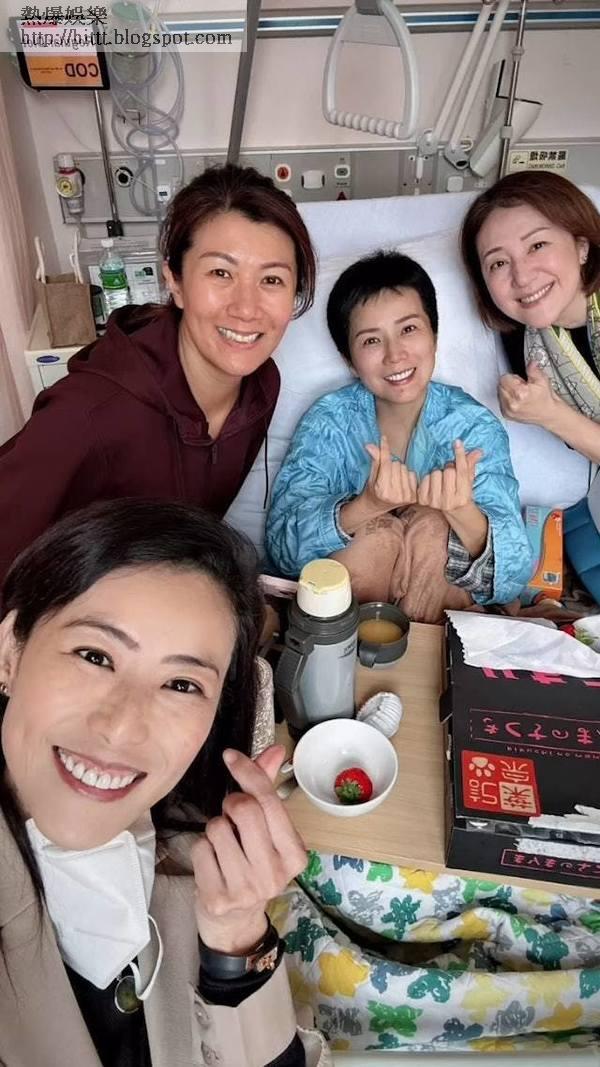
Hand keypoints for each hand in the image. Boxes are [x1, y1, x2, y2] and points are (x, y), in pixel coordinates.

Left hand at [192, 745, 306, 954]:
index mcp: (294, 854)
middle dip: (231, 804)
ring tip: (224, 846)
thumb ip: (267, 789)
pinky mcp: (218, 898)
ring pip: (217, 827)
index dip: (248, 772)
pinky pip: (200, 848)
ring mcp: (246, 888)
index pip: (270, 801)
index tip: (232, 757)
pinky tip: (212, 864)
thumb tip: (275, 749)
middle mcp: (275, 873)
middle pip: (244, 809)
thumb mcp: (267, 832)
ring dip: (215, 829)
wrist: (236, 924)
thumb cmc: (252, 867)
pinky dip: (201, 849)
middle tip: (232, 817)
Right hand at [362, 434, 417, 513]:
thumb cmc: (373, 489)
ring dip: (399, 471)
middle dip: (391, 465)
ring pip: (405, 469)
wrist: (377, 506)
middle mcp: (394, 495)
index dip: (384, 449)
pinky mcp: (413, 497)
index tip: (383, 438)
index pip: (386, 463)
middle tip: (386, 474)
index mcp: (382, 489)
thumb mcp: (371, 475)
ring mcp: (405, 496)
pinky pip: (413, 475)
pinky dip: (407, 476)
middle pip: (397, 464)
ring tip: (393, 480)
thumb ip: (374, 460)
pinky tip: (401, 483)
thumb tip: (369, 445)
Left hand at [417, 440, 481, 514]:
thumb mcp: (468, 480)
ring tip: (441, 481)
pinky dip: (428, 479)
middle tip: (451, 474)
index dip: (460, 455)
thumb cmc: (460, 492)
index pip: (462, 471)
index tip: (457, 442)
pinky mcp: (424, 501)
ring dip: (438, 473)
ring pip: (435, 473)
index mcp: (463, 496)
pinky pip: (424, 479)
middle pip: (448, 471)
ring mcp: (435, 502)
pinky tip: (432, 484)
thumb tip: (478, 451)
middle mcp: (449, 501)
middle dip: (449, 468)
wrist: (451, 510)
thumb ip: (471, 465)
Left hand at [498, 363, 557, 426]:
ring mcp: (508, 410)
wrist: (549, 414)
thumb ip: (533, 369)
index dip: (512, 377)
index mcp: (519, 393)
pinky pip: (501, 402)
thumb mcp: (542, 380)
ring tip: (520, 395)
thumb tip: (530, 362)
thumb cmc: (546, 399)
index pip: (504, 378)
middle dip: (509, 384)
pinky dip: (507, 400)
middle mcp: (512, 403)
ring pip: (500, 394)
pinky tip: (518, 400)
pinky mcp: (507, 415)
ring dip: (507, 392)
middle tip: (521, 387)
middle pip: (500, 386)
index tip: (520, 380)